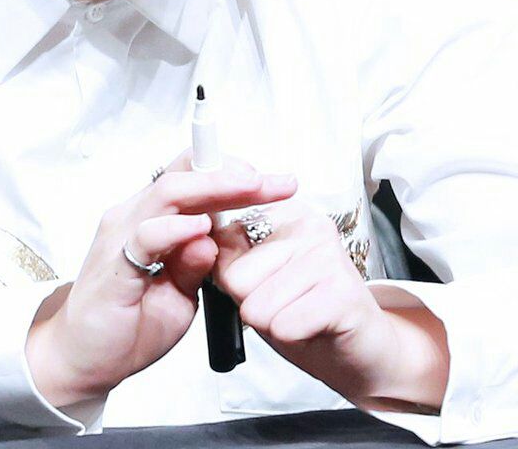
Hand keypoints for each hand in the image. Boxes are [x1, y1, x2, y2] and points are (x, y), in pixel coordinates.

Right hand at [25, 148, 297, 406]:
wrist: (84, 358)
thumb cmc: (132, 323)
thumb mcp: (181, 293)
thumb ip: (197, 264)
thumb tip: (216, 236)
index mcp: (154, 216)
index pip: (191, 175)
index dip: (230, 171)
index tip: (273, 182)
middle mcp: (136, 214)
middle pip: (185, 175)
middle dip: (234, 174)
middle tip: (275, 181)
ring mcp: (122, 234)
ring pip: (168, 193)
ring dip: (214, 187)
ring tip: (250, 186)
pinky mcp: (115, 263)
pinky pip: (146, 235)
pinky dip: (176, 227)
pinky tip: (202, 226)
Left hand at [211, 192, 412, 407]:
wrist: (363, 352)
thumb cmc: (305, 314)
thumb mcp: (257, 281)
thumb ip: (228, 259)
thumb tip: (200, 242)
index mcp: (283, 213)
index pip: (221, 241)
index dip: (229, 278)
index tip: (260, 286)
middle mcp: (306, 223)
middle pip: (235, 278)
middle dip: (252, 305)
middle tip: (286, 306)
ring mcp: (326, 253)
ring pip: (256, 305)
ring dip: (274, 324)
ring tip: (301, 316)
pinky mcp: (341, 290)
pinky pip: (284, 325)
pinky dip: (293, 338)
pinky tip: (315, 328)